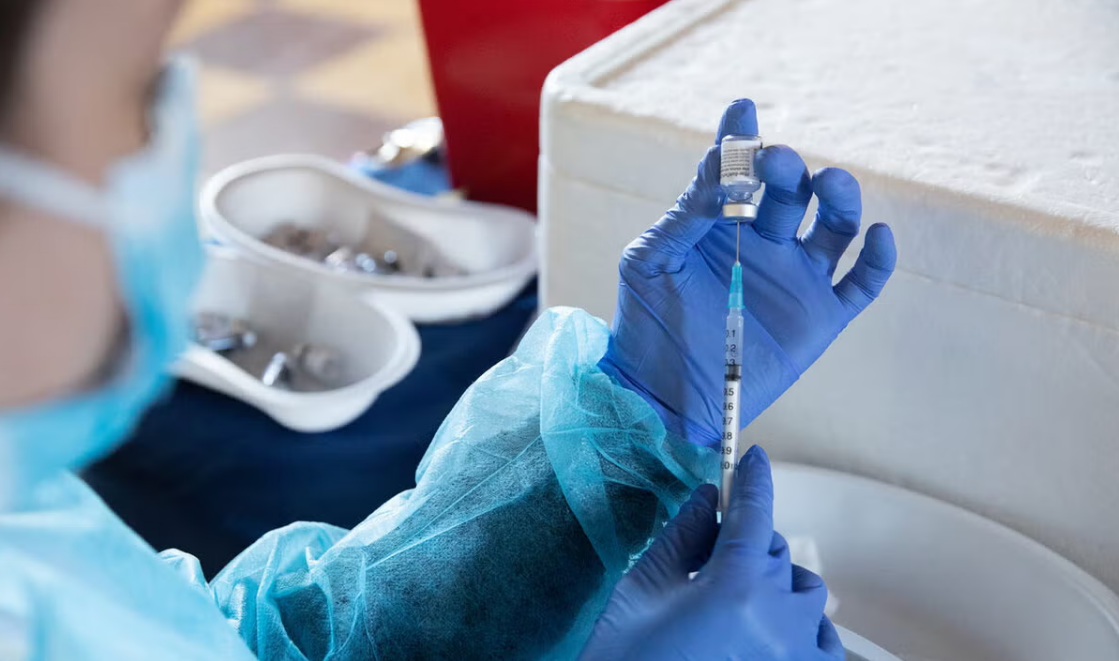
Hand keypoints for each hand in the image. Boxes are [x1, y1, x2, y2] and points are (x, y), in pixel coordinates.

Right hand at [580, 445, 843, 660]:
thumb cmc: (625, 660)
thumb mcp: (641, 594)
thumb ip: (680, 537)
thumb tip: (705, 497)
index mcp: (734, 587)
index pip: (752, 511)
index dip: (752, 479)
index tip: (753, 458)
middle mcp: (778, 619)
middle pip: (775, 552)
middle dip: (746, 544)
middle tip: (710, 558)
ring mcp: (797, 657)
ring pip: (806, 593)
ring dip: (778, 584)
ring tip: (742, 600)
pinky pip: (824, 641)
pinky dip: (804, 627)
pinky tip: (774, 633)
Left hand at [600, 99, 896, 445]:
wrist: (660, 392)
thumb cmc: (647, 320)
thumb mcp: (650, 260)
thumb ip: (684, 216)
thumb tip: (720, 171)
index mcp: (721, 222)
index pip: (739, 169)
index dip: (743, 138)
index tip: (742, 111)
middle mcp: (764, 241)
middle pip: (792, 190)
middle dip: (787, 169)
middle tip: (775, 161)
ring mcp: (796, 277)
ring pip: (836, 225)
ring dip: (839, 198)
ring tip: (828, 184)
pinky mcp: (821, 316)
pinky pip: (863, 283)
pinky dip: (879, 259)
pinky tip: (879, 236)